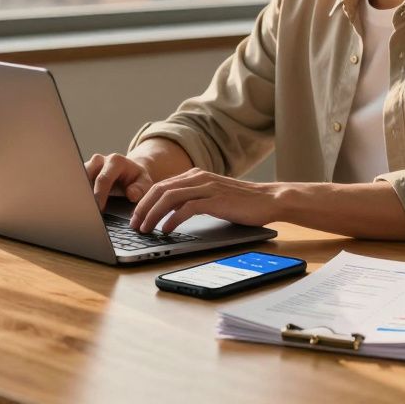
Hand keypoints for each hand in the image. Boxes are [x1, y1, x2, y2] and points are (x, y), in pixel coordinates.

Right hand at [84, 153, 154, 210]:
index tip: (98, 210)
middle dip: (85, 194)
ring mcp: (90, 165)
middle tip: (85, 210)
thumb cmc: (138, 180)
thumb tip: (131, 194)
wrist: (131, 173)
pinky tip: (78, 205)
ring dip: (78, 193)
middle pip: (86, 176)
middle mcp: (100, 160)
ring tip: (79, 208)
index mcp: (116, 161)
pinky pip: (77, 182)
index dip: (99, 195)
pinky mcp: (83, 172)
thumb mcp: (145, 184)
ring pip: (78, 178)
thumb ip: (140, 189)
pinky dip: (77, 193)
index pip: (103, 179)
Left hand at [131, 169, 280, 233]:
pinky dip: (172, 219)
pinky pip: (186, 208)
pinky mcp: (215, 200)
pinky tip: (167, 230)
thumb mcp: (212, 196)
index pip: (161, 186)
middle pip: (160, 190)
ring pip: (169, 197)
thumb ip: (193, 198)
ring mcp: (207, 187)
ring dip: (153, 214)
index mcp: (195, 175)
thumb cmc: (242, 202)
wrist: (269, 199)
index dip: (144, 201)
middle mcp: (198, 177)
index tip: (136, 216)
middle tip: (134, 224)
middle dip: (143, 208)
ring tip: (145, 228)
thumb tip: (170, 213)